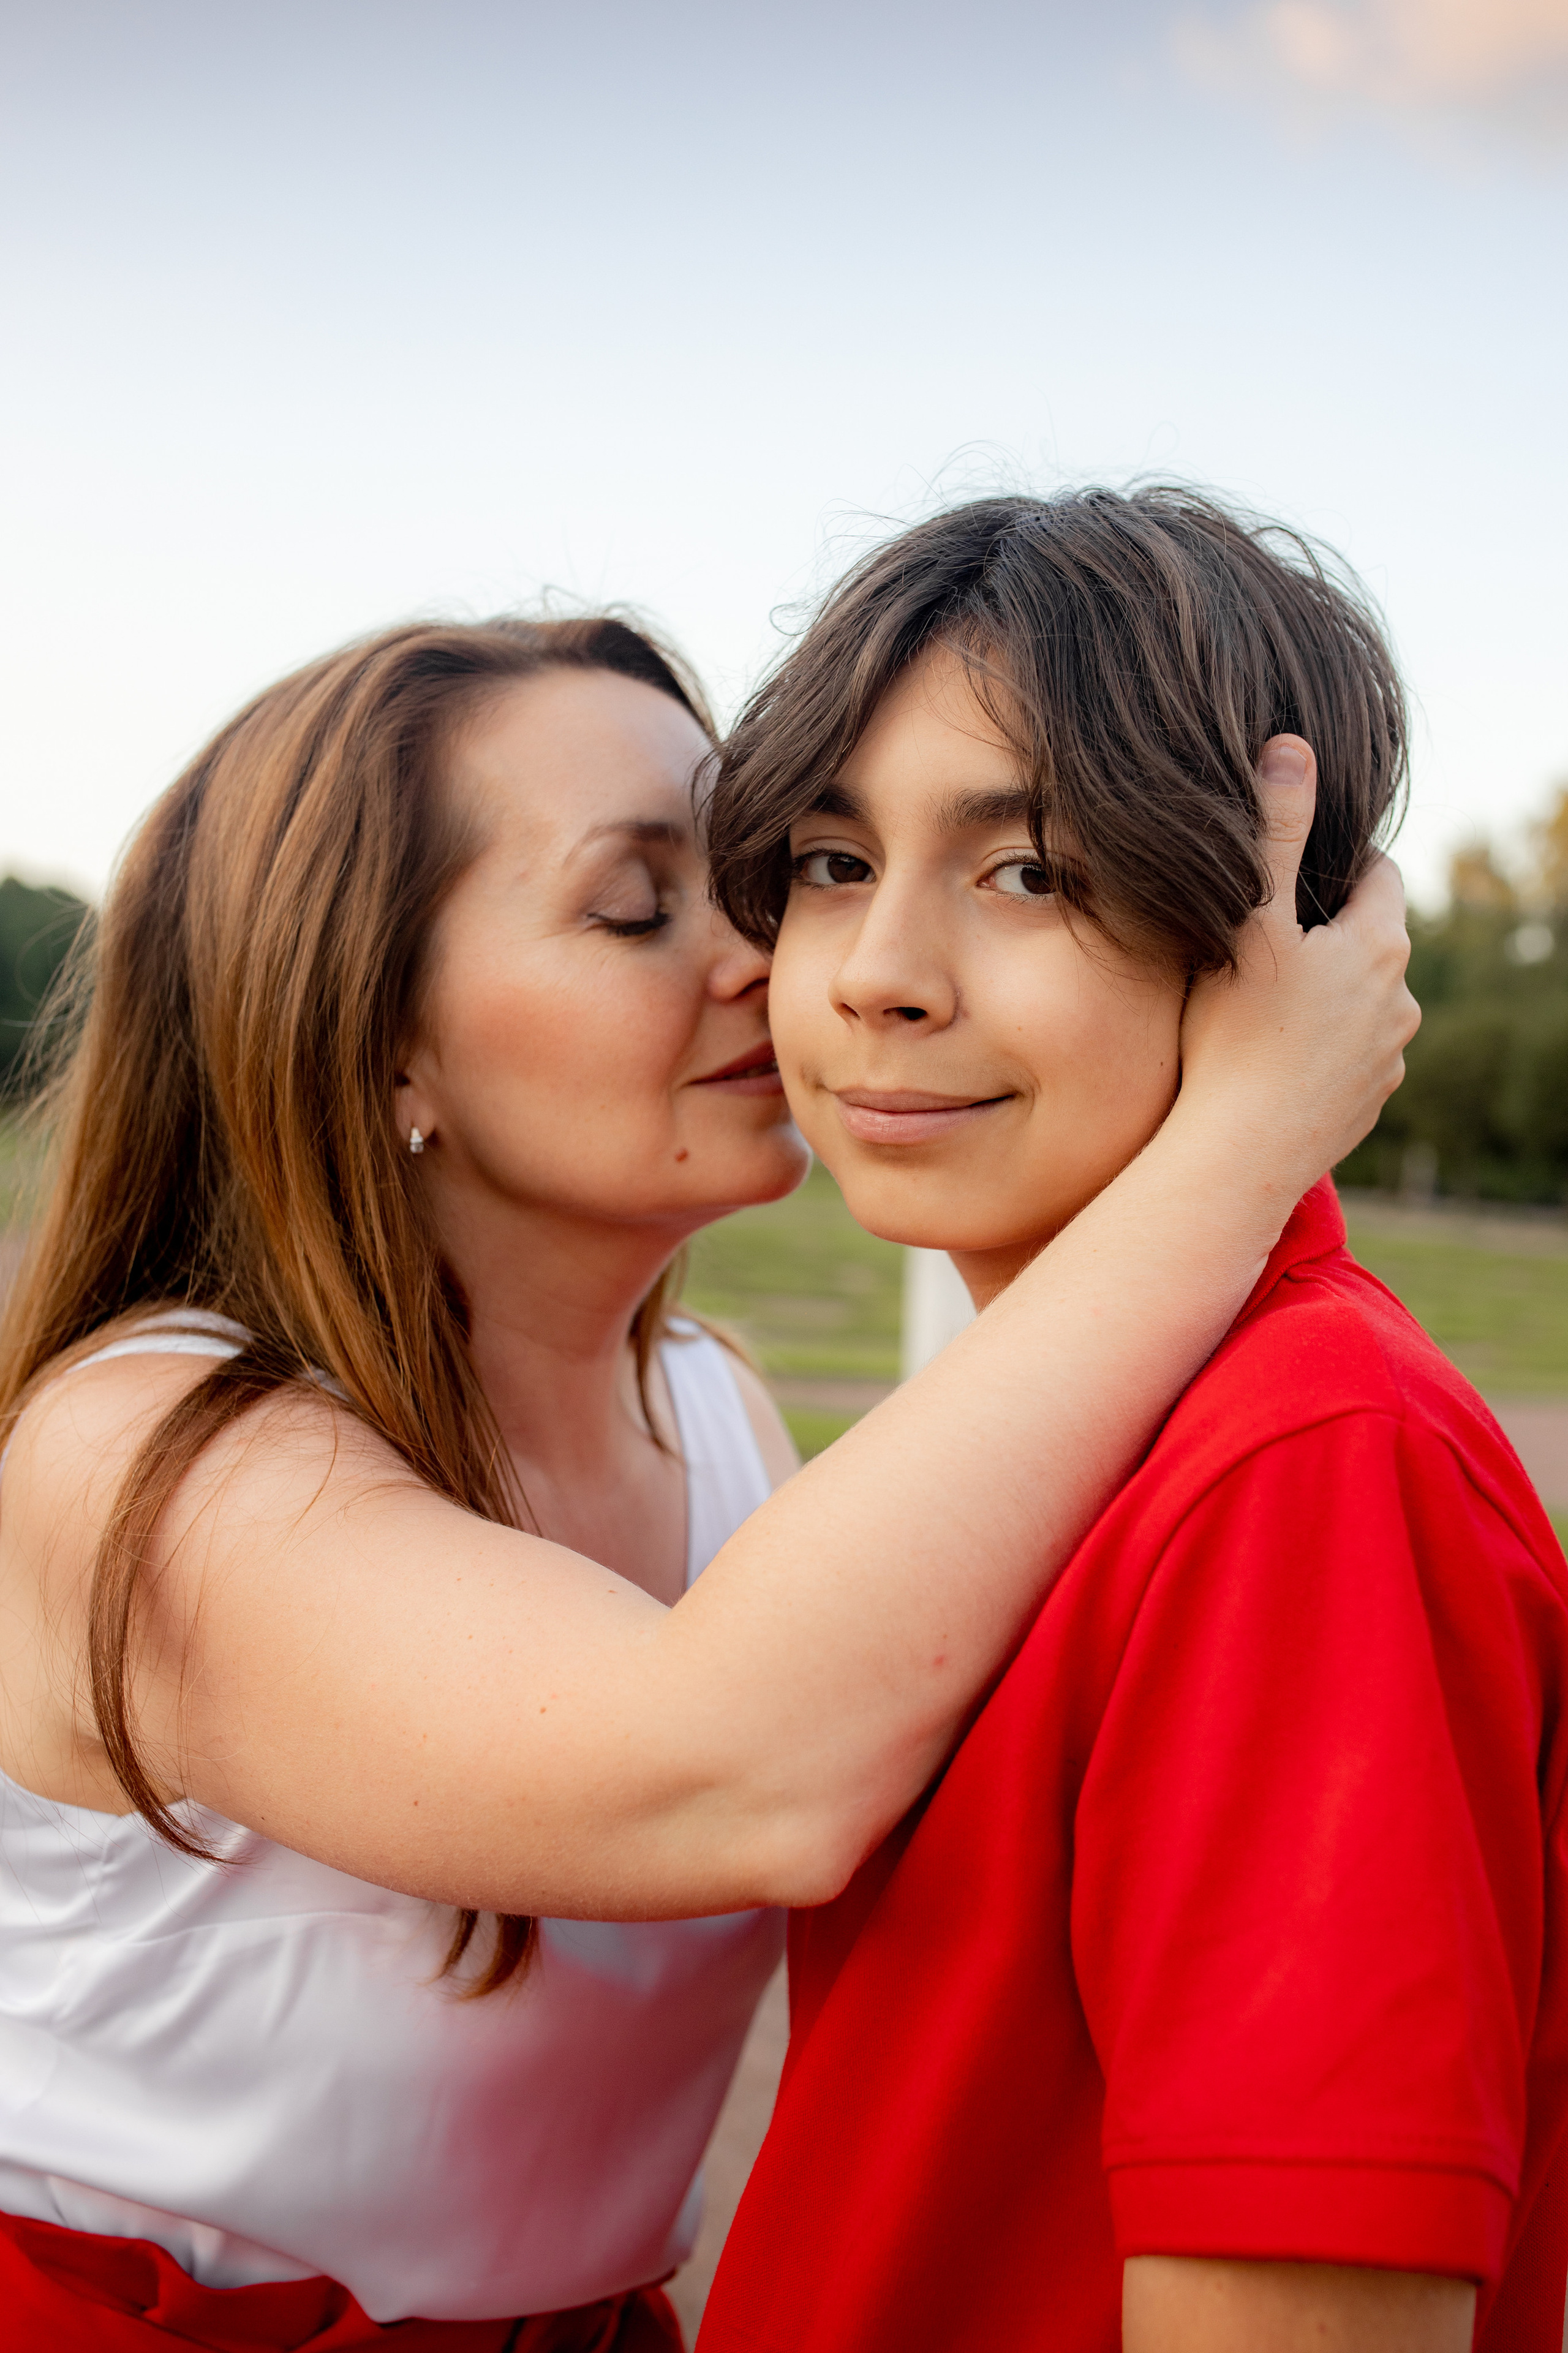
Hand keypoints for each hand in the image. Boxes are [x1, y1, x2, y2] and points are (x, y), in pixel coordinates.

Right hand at [1175, 735, 1418, 1199]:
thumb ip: (1274, 831)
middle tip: (1263, 923)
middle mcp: (1399, 1001)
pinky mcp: (1365, 1105)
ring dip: (1325, 990)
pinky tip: (1269, 1053)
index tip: (1291, 861)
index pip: (1378, 872)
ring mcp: (1386, 1059)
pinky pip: (1347, 1056)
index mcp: (1379, 945)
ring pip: (1361, 1001)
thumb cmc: (1237, 1035)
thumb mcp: (1249, 918)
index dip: (1336, 858)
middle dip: (1326, 926)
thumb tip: (1293, 747)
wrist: (1239, 1153)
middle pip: (1370, 938)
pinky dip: (1318, 1045)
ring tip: (1261, 993)